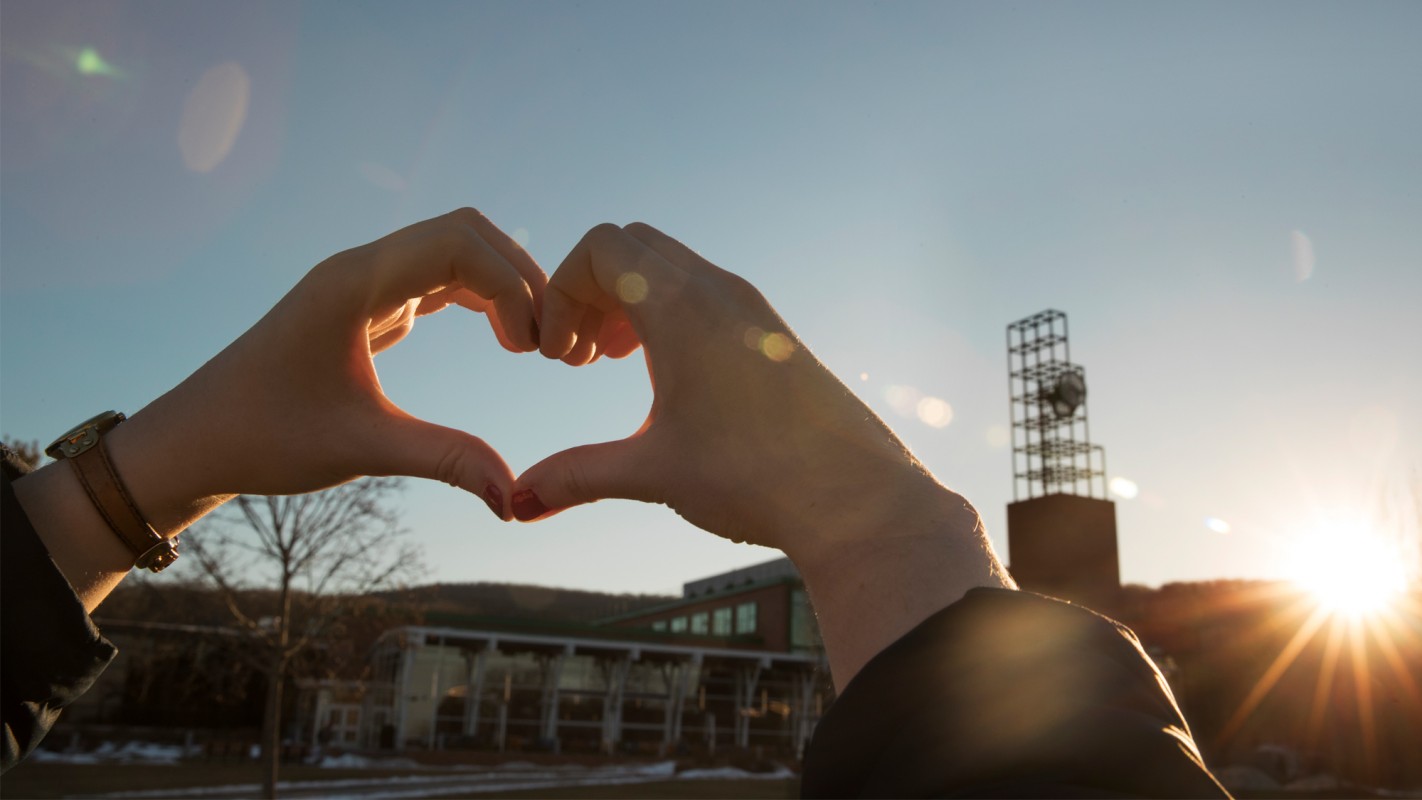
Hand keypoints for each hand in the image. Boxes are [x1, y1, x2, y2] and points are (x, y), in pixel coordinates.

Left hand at [111, 208, 543, 527]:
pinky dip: (479, 299)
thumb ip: (444, 461)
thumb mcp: (361, 449)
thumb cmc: (263, 438)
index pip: (458, 243)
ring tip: (528, 345)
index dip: (511, 285)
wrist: (196, 440)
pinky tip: (502, 340)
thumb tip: (515, 498)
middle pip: (465, 233)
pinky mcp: (365, 304)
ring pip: (454, 250)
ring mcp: (362, 282)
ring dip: (501, 286)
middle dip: (518, 277)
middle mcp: (359, 268)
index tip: (530, 349)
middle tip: (545, 343)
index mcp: (352, 284)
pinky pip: (437, 278)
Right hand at [512, 222, 937, 558]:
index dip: (560, 292)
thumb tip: (516, 504)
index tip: (558, 357)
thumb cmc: (754, 477)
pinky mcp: (772, 331)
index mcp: (680, 306)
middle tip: (580, 357)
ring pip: (671, 266)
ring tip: (615, 363)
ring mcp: (751, 306)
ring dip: (629, 301)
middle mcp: (717, 289)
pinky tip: (668, 376)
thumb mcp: (652, 473)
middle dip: (590, 290)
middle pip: (631, 246)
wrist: (853, 497)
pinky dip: (669, 312)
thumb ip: (576, 477)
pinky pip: (705, 290)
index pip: (600, 247)